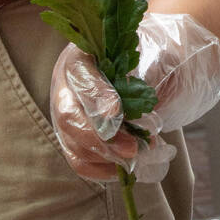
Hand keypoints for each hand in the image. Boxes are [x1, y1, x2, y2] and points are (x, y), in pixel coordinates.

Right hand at [50, 10, 219, 182]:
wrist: (150, 61)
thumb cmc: (150, 53)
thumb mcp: (154, 49)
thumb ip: (152, 66)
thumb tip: (148, 99)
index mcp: (82, 53)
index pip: (81, 74)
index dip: (96, 95)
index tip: (117, 113)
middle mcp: (66, 84)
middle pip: (68, 115)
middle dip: (100, 137)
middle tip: (132, 148)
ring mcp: (65, 113)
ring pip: (72, 142)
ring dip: (105, 156)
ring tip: (137, 156)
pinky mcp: (72, 137)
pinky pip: (79, 160)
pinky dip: (101, 169)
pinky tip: (124, 169)